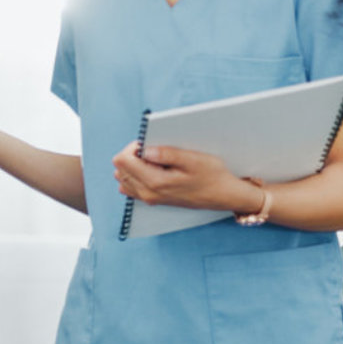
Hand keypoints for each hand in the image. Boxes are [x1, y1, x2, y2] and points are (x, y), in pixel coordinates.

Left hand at [111, 142, 262, 212]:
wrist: (223, 196)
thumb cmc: (212, 176)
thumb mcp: (193, 159)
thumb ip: (167, 154)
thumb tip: (144, 150)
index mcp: (154, 182)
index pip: (122, 161)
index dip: (132, 147)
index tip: (148, 144)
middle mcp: (147, 193)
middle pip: (119, 169)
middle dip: (132, 155)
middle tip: (153, 151)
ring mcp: (149, 199)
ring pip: (123, 178)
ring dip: (133, 165)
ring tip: (155, 160)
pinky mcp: (153, 200)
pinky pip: (131, 187)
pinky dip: (136, 175)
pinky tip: (153, 170)